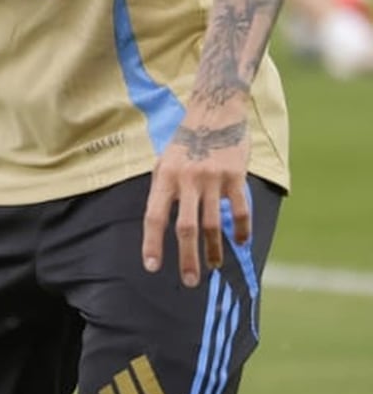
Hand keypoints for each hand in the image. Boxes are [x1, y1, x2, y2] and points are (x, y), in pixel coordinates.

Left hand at [141, 108, 251, 287]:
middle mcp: (186, 179)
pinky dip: (241, 230)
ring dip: (214, 250)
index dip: (152, 243)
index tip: (151, 266)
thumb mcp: (164, 163)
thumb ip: (163, 192)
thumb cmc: (184, 143)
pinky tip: (240, 243)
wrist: (214, 112)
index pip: (154, 216)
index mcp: (164, 177)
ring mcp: (212, 178)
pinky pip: (239, 210)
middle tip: (189, 281)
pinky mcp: (235, 176)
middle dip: (187, 258)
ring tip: (214, 266)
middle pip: (185, 228)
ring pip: (213, 224)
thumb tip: (159, 226)